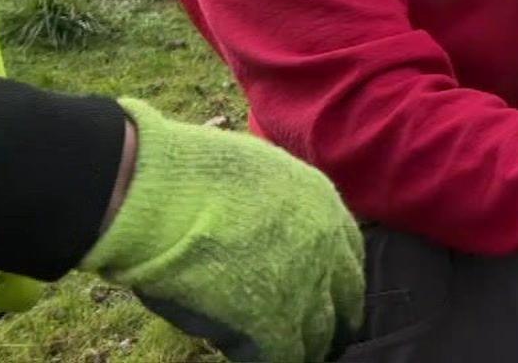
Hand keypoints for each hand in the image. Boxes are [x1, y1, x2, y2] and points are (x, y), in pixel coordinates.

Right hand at [78, 100, 363, 361]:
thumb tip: (274, 228)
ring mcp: (305, 288)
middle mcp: (327, 250)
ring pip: (319, 334)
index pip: (349, 258)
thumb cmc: (198, 174)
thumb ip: (284, 205)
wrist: (167, 192)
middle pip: (346, 300)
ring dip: (304, 345)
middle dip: (334, 319)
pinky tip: (254, 356)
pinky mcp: (273, 322)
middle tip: (317, 334)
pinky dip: (271, 359)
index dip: (335, 279)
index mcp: (326, 210)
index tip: (325, 292)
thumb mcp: (264, 173)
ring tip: (288, 352)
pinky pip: (285, 355)